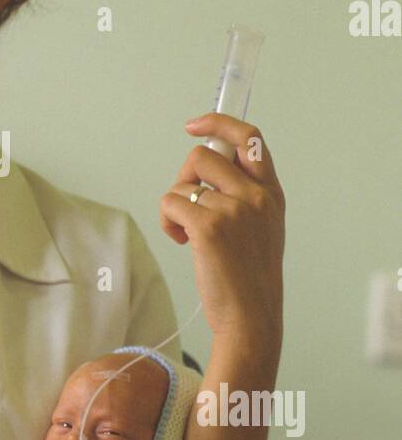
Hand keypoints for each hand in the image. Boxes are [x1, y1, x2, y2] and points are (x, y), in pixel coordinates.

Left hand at [160, 113, 284, 344]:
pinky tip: (180, 242)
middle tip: (186, 205)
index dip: (220, 122)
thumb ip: (242, 195)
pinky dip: (167, 221)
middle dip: (185, 177)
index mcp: (271, 193)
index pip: (250, 139)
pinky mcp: (209, 227)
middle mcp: (256, 196)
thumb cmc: (248, 276)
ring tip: (185, 232)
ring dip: (175, 204)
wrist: (251, 316)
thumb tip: (204, 169)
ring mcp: (234, 210)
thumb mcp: (261, 228)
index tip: (195, 125)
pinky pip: (170, 203)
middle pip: (203, 155)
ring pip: (183, 182)